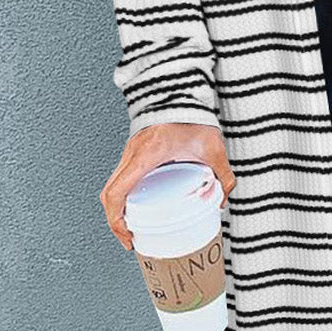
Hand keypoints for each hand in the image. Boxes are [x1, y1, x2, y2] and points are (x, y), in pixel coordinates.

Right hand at [101, 123, 236, 250]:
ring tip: (133, 227)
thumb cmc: (192, 114)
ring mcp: (130, 152)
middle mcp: (132, 154)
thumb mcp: (212, 148)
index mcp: (145, 156)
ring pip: (111, 185)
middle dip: (115, 221)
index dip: (116, 220)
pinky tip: (139, 205)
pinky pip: (120, 176)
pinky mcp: (134, 151)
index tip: (128, 237)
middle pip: (109, 193)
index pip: (117, 192)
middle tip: (131, 239)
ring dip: (117, 208)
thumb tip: (222, 200)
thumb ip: (222, 175)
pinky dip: (123, 195)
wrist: (181, 90)